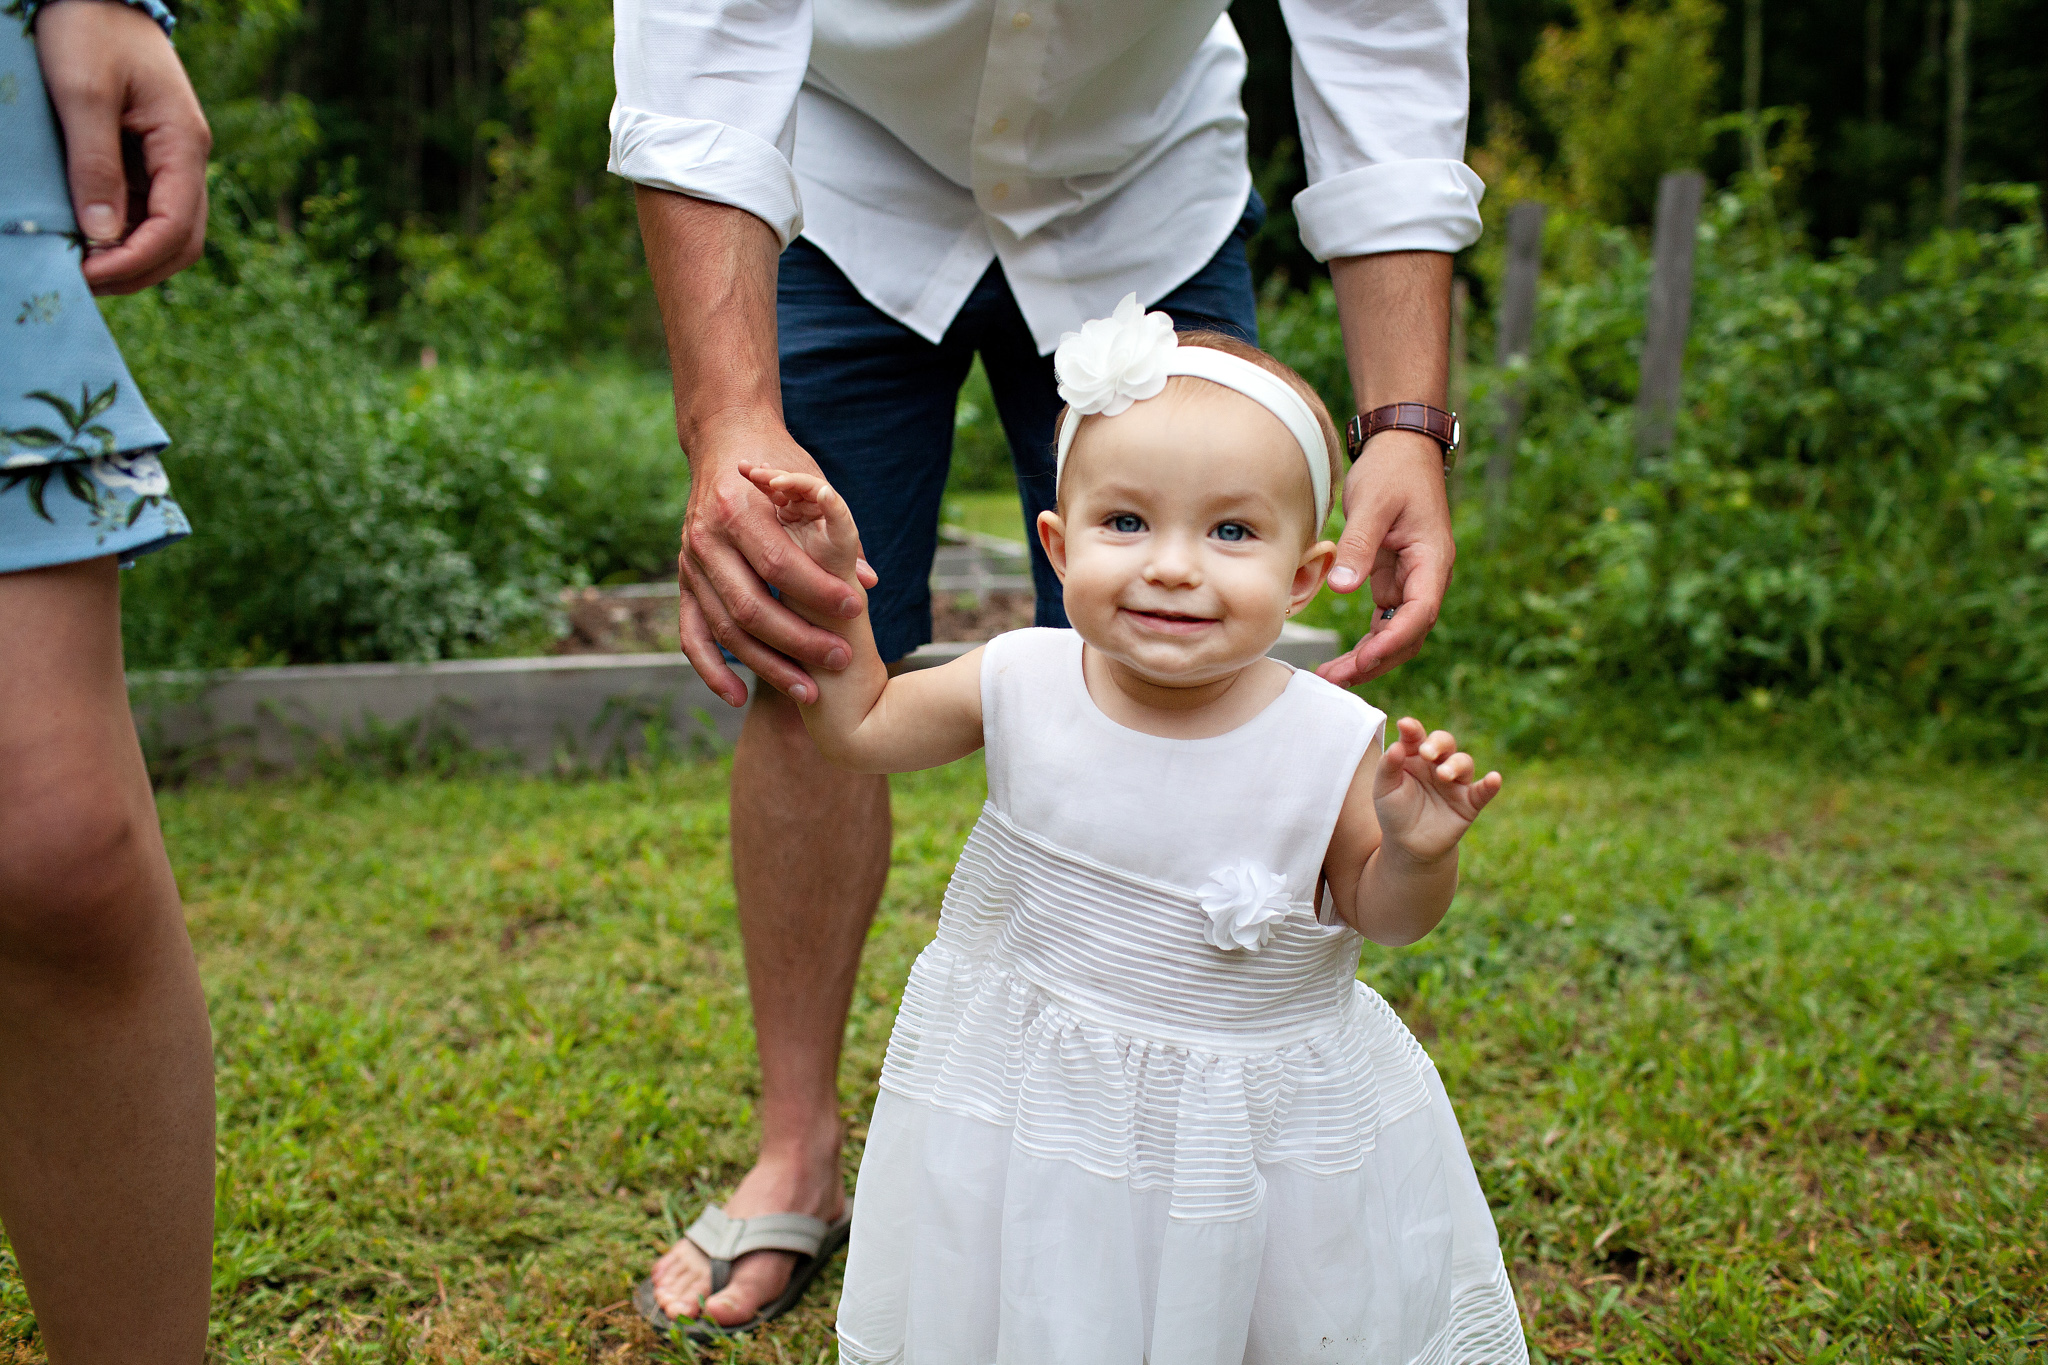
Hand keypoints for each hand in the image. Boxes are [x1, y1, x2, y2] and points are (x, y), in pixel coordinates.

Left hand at [35, 0, 209, 294]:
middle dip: (136, 271)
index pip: (176, 226)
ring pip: (170, 235)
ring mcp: (173, 160)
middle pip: (183, 242)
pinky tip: (90, 239)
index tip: (87, 274)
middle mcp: (188, 159)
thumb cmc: (89, 29)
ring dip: (132, 260)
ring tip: (83, 267)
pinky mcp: (152, 158)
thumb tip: (101, 233)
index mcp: (184, 144)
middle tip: (81, 282)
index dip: (133, 259)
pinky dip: (125, 237)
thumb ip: (94, 163)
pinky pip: (150, 213)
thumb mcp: (82, 92)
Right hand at [675, 422, 878, 707]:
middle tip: (841, 660)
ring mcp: (690, 564)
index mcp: (735, 509)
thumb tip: (866, 581)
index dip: (818, 592)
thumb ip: (835, 532)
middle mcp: (706, 540)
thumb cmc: (776, 459)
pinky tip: (738, 696)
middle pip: (751, 606)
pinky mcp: (684, 583)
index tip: (855, 611)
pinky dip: (712, 670)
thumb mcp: (810, 481)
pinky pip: (692, 635)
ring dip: (767, 666)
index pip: (779, 565)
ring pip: (725, 629)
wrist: (724, 439)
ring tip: (808, 691)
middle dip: (799, 640)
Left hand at [1316, 432, 1453, 687]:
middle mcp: (1428, 577)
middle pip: (1409, 634)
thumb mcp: (1372, 504)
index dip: (1392, 641)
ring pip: (1397, 633)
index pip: (1419, 613)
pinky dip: (1367, 641)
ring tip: (1332, 675)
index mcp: (1432, 560)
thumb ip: (1360, 547)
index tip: (1363, 660)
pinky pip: (1386, 620)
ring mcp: (1413, 580)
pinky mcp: (1396, 578)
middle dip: (1375, 661)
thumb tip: (1342, 590)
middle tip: (1335, 679)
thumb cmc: (1392, 471)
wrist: (1402, 448)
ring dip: (1369, 657)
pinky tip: (1342, 657)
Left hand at [1372, 717, 1499, 864]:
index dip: (1412, 729)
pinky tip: (1494, 778)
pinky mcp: (1469, 802)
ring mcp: (1455, 782)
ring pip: (1463, 762)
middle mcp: (1437, 764)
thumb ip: (1388, 767)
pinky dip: (1490, 785)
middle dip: (1438, 743)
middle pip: (1445, 743)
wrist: (1408, 845)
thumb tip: (1396, 746)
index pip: (1416, 736)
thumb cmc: (1394, 811)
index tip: (1405, 725)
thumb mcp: (1384, 790)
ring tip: (1443, 775)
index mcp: (1414, 756)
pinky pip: (1483, 791)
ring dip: (1455, 765)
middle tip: (1426, 753)